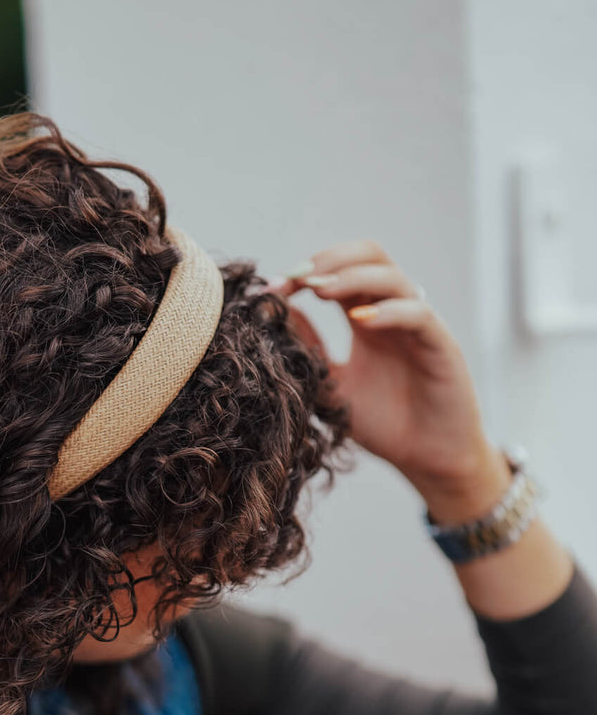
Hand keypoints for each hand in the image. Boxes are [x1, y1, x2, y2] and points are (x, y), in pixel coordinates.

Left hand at [267, 240, 506, 514]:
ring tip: (321, 290)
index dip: (306, 272)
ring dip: (354, 276)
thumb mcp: (332, 384)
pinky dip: (389, 310)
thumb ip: (309, 349)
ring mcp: (417, 326)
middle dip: (331, 259)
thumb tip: (276, 313)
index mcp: (366, 319)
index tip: (274, 289)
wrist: (427, 459)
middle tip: (299, 279)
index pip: (339, 272)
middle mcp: (392, 314)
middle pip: (369, 255)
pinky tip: (360, 319)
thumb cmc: (384, 424)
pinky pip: (417, 313)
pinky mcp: (440, 344)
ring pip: (392, 276)